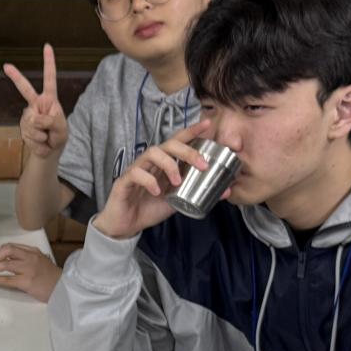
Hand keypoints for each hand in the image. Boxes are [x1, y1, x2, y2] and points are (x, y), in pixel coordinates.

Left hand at [0, 242, 61, 302]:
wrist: (63, 288)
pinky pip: (7, 279)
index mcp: (33, 252)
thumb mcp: (40, 262)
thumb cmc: (52, 278)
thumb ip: (26, 259)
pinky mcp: (26, 281)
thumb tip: (7, 262)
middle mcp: (30, 257)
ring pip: (5, 264)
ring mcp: (28, 269)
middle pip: (6, 251)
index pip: (11, 247)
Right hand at [3, 44, 68, 161]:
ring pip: (32, 123)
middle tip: (6, 65)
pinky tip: (41, 142)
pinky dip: (37, 142)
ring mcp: (27, 115)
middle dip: (15, 77)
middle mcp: (36, 104)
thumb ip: (52, 121)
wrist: (49, 151)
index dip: (49, 63)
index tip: (47, 46)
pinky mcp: (22, 126)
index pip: (49, 78)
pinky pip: (30, 134)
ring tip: (47, 138)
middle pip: (25, 89)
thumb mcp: (62, 129)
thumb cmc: (58, 136)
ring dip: (41, 135)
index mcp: (49, 100)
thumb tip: (36, 118)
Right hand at [92, 119, 213, 239]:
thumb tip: (226, 191)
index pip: (178, 142)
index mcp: (163, 163)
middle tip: (202, 164)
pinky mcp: (124, 181)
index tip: (207, 124)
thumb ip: (196, 193)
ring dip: (169, 165)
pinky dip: (149, 181)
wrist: (126, 225)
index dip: (191, 131)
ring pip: (151, 153)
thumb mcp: (178, 201)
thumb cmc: (150, 208)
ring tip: (177, 182)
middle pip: (168, 145)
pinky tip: (157, 192)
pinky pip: (136, 173)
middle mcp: (150, 162)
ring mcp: (136, 169)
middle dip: (187, 151)